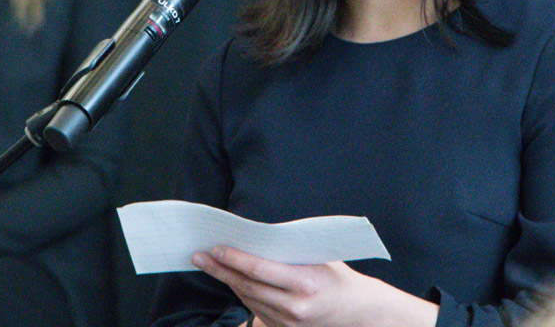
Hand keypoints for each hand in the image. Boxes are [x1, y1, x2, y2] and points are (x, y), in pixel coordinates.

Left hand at [193, 247, 436, 326]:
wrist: (356, 310)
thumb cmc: (338, 275)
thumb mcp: (318, 256)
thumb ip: (288, 251)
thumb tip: (254, 237)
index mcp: (305, 283)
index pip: (259, 270)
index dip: (233, 259)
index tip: (215, 248)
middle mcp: (294, 306)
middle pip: (247, 286)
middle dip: (220, 269)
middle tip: (199, 256)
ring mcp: (288, 322)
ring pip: (247, 298)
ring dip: (226, 281)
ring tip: (209, 264)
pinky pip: (255, 309)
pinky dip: (241, 293)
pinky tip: (230, 279)